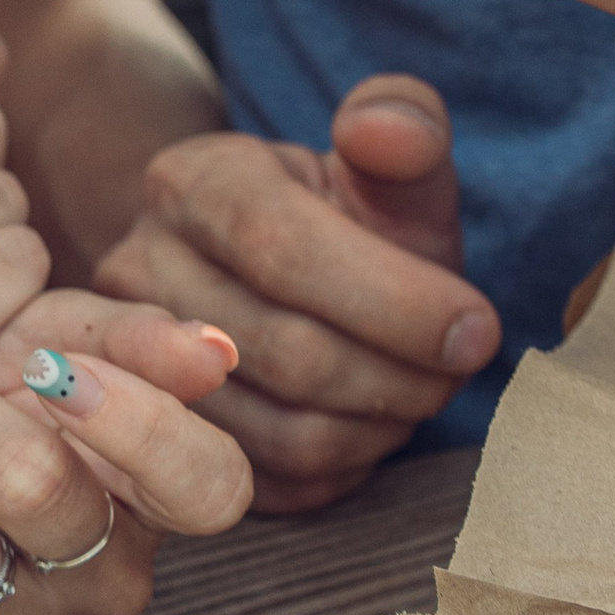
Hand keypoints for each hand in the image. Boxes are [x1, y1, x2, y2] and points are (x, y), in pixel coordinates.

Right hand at [93, 74, 498, 510]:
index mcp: (191, 181)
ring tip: (420, 389)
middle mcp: (138, 268)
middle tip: (461, 366)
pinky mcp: (168, 442)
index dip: (392, 298)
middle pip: (284, 349)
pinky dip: (345, 466)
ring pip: (279, 431)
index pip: (282, 246)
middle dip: (398, 370)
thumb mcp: (386, 169)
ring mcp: (140, 365)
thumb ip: (404, 131)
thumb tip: (383, 128)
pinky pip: (272, 485)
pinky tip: (374, 424)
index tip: (476, 326)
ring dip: (377, 426)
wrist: (284, 281)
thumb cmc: (352, 221)